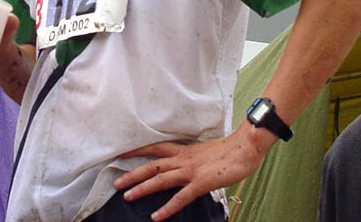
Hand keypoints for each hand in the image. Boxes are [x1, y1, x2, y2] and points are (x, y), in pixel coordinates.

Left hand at [114, 124, 273, 220]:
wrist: (244, 146)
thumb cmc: (229, 150)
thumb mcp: (205, 152)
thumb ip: (193, 159)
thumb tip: (188, 165)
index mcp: (184, 150)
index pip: (155, 147)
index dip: (138, 150)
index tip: (122, 153)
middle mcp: (183, 159)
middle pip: (152, 165)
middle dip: (132, 173)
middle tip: (115, 182)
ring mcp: (191, 170)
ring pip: (160, 179)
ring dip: (142, 188)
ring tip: (126, 196)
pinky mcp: (200, 183)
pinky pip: (180, 198)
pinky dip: (167, 208)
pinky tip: (156, 217)